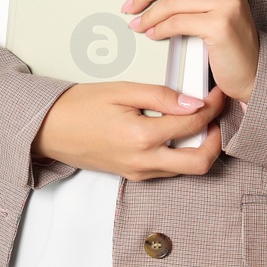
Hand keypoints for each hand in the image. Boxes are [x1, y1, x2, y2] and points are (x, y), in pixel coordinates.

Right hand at [32, 81, 225, 180]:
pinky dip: (182, 153)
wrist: (48, 130)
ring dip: (201, 148)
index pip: (193, 123)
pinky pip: (169, 170)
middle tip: (217, 115)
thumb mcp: (120, 90)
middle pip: (201, 162)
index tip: (218, 92)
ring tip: (200, 121)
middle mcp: (144, 162)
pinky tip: (177, 133)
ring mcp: (139, 172)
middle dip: (217, 139)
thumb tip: (194, 103)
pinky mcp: (134, 175)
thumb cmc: (78, 107)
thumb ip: (160, 96)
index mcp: (141, 137)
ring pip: (187, 169)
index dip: (213, 106)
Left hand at [123, 0, 259, 103]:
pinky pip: (176, 23)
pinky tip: (154, 33)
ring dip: (148, 15)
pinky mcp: (219, 24)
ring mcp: (226, 2)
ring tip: (140, 23)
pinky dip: (159, 29)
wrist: (253, 67)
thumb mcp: (217, 0)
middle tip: (133, 3)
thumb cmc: (229, 35)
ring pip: (171, 1)